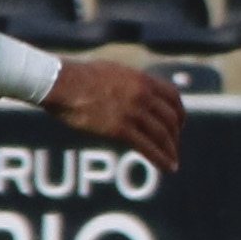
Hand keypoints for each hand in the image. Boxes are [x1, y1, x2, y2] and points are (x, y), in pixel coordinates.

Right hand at [42, 58, 185, 165]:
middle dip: (175, 134)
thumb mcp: (111, 71)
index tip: (179, 123)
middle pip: (170, 117)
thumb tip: (130, 89)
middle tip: (174, 145)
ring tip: (173, 161)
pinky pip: (147, 147)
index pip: (172, 96)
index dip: (179, 111)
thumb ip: (127, 82)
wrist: (61, 83)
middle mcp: (142, 94)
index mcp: (141, 79)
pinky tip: (167, 167)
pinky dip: (160, 159)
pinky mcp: (119, 129)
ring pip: (162, 134)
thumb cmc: (78, 76)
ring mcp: (132, 111)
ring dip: (170, 149)